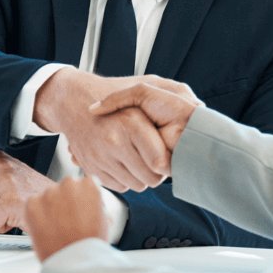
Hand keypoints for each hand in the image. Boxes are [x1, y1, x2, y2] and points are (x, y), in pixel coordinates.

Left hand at [24, 176, 107, 261]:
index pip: (82, 184)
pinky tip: (45, 228)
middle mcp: (69, 184)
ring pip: (48, 196)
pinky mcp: (32, 204)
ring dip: (50, 207)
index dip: (80, 199)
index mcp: (89, 185)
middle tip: (67, 220)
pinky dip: (35, 215)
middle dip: (65, 200)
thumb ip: (91, 203)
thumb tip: (84, 201)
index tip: (79, 210)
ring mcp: (49, 193)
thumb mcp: (102, 218)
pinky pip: (32, 204)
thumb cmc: (89, 245)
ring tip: (56, 228)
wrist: (74, 263)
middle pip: (64, 187)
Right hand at [33, 68, 180, 191]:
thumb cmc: (111, 92)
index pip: (160, 163)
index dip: (169, 164)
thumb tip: (199, 106)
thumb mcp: (144, 86)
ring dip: (142, 177)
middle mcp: (114, 142)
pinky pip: (119, 186)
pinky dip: (125, 178)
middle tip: (158, 161)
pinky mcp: (91, 168)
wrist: (72, 100)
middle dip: (158, 173)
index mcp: (131, 124)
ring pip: (136, 185)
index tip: (170, 159)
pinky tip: (126, 162)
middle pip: (151, 179)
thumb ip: (176, 92)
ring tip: (142, 159)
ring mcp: (100, 157)